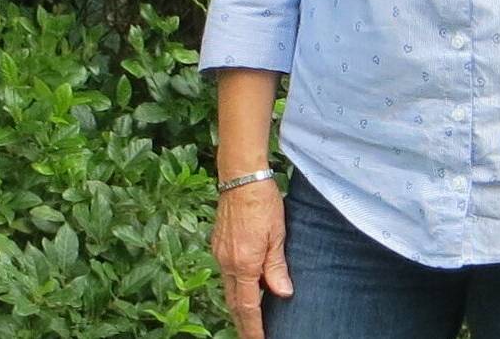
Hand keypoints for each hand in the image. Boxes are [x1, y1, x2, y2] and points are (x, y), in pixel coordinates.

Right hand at [212, 178, 292, 338]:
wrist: (240, 177)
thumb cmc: (263, 202)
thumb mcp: (278, 235)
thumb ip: (277, 267)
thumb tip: (282, 293)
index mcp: (244, 263)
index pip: (248, 306)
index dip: (253, 328)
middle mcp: (227, 262)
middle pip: (233, 303)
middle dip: (242, 324)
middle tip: (253, 337)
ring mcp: (220, 253)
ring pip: (228, 288)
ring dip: (238, 305)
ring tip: (250, 319)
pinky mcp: (218, 245)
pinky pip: (226, 273)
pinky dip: (235, 287)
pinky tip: (245, 287)